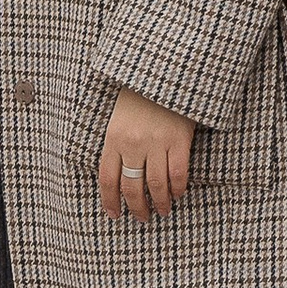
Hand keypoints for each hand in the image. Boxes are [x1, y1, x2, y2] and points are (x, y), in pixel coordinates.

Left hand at [96, 89, 194, 221]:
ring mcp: (156, 142)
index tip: (114, 214)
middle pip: (131, 186)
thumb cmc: (140, 95)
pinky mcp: (179, 140)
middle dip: (137, 207)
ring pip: (155, 185)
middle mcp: (132, 143)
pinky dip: (177, 188)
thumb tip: (118, 176)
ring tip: (162, 211)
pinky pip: (177, 173)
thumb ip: (117, 144)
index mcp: (113, 137)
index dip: (110, 201)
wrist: (165, 69)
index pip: (107, 179)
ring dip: (159, 203)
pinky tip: (178, 194)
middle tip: (142, 217)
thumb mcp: (119, 117)